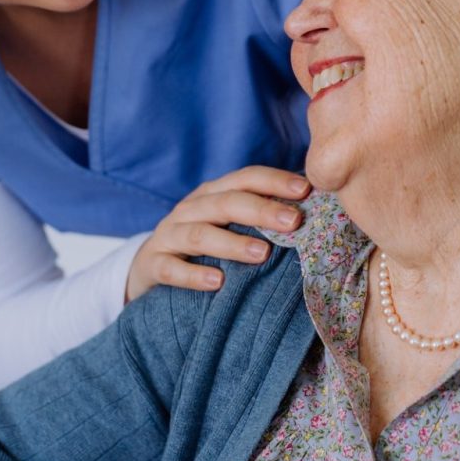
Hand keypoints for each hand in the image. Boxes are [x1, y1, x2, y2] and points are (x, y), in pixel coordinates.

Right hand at [125, 166, 308, 302]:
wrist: (147, 268)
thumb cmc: (203, 244)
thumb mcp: (227, 224)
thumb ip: (259, 217)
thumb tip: (313, 213)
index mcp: (214, 193)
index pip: (246, 178)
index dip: (275, 181)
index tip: (306, 190)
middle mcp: (191, 208)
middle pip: (227, 202)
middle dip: (262, 210)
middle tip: (293, 222)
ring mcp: (170, 235)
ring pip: (200, 234)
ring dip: (232, 243)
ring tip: (262, 254)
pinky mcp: (153, 264)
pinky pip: (171, 268)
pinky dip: (194, 275)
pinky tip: (217, 282)